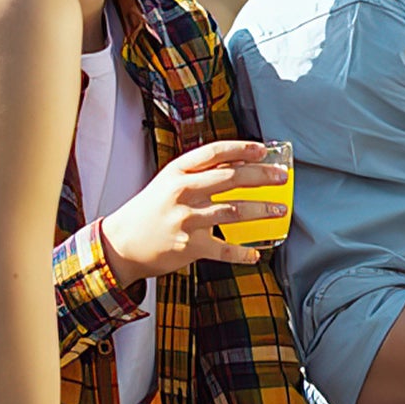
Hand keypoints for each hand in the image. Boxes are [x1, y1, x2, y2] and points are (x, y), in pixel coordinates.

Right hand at [99, 140, 288, 287]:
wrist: (122, 243)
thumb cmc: (152, 210)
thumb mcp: (170, 183)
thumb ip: (201, 174)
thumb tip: (242, 165)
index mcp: (177, 172)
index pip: (214, 153)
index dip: (241, 149)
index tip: (263, 149)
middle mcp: (182, 192)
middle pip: (230, 179)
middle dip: (261, 177)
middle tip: (282, 178)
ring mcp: (186, 219)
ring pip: (233, 211)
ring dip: (261, 211)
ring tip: (279, 211)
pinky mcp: (189, 246)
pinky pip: (224, 249)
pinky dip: (243, 253)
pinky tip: (256, 254)